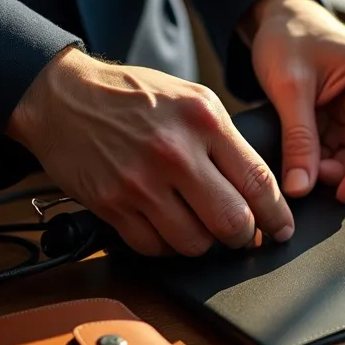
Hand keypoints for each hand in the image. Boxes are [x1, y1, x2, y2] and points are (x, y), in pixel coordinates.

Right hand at [6, 47, 293, 256]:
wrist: (63, 97)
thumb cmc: (133, 98)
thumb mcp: (191, 99)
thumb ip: (226, 140)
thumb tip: (261, 189)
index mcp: (203, 120)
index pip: (257, 181)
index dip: (276, 214)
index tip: (281, 228)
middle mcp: (175, 152)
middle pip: (231, 221)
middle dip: (243, 236)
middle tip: (242, 234)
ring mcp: (140, 182)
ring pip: (194, 243)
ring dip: (203, 242)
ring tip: (198, 225)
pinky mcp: (111, 204)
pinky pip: (154, 247)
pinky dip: (166, 245)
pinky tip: (165, 225)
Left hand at [247, 0, 344, 204]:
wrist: (279, 16)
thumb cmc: (287, 36)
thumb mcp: (288, 88)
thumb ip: (298, 140)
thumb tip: (301, 188)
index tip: (339, 196)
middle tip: (309, 181)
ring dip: (333, 166)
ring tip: (302, 168)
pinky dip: (325, 157)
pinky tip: (306, 159)